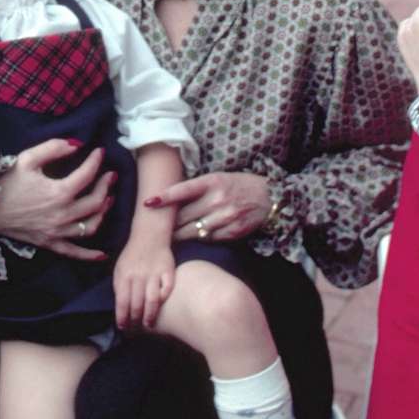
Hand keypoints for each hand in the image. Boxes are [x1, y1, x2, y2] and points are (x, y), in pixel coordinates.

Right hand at [0, 139, 114, 261]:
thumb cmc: (5, 182)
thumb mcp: (27, 159)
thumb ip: (54, 148)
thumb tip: (77, 144)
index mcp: (58, 192)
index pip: (87, 175)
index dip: (96, 161)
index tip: (100, 152)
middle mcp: (62, 215)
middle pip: (95, 202)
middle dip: (106, 186)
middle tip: (110, 175)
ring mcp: (57, 232)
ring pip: (91, 226)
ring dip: (103, 212)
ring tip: (108, 199)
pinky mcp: (49, 243)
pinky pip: (74, 252)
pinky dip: (90, 255)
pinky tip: (103, 253)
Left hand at [113, 237, 173, 329]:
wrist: (149, 235)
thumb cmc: (132, 256)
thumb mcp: (120, 268)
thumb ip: (119, 287)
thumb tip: (121, 308)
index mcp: (125, 275)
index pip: (122, 301)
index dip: (122, 317)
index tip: (123, 327)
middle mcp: (139, 275)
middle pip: (137, 303)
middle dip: (136, 318)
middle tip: (136, 327)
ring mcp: (155, 273)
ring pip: (153, 299)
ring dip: (150, 314)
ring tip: (149, 323)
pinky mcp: (168, 271)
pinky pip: (168, 288)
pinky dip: (164, 298)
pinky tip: (161, 305)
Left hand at [149, 171, 271, 242]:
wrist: (270, 198)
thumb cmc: (238, 186)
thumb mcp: (217, 179)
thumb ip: (196, 188)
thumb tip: (170, 200)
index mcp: (212, 181)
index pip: (182, 190)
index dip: (163, 197)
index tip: (148, 203)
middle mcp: (217, 199)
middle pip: (184, 216)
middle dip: (169, 224)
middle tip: (155, 228)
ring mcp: (225, 217)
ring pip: (193, 231)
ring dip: (179, 236)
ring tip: (168, 239)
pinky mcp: (232, 232)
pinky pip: (208, 239)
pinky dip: (198, 239)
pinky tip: (191, 240)